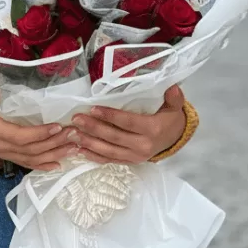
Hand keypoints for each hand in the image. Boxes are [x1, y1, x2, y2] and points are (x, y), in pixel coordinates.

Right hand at [0, 86, 74, 171]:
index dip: (40, 134)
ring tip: (73, 149)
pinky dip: (43, 165)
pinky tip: (58, 164)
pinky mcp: (7, 155)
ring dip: (54, 155)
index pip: (21, 136)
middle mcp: (2, 146)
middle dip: (55, 143)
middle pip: (32, 149)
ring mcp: (5, 153)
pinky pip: (27, 163)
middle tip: (74, 135)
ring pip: (33, 159)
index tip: (58, 126)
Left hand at [67, 85, 186, 164]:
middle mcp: (143, 146)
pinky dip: (94, 156)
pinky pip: (109, 160)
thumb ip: (173, 97)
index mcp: (152, 129)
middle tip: (76, 119)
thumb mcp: (174, 107)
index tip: (93, 109)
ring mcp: (135, 156)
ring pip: (109, 151)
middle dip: (93, 128)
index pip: (128, 122)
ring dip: (89, 142)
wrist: (174, 139)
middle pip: (114, 137)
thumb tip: (172, 86)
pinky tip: (80, 150)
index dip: (110, 116)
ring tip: (73, 133)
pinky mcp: (129, 162)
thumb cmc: (170, 119)